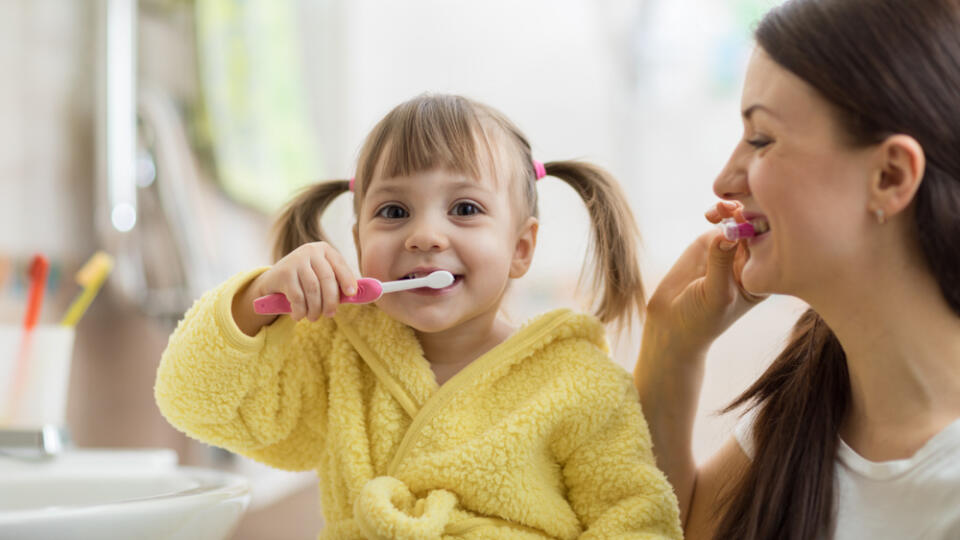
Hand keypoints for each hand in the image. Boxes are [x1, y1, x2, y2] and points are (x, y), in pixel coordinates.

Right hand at [244, 242, 357, 322]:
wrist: (272, 280)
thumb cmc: (305, 281)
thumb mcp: (321, 277)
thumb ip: (338, 284)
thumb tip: (360, 295)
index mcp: (324, 250)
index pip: (339, 264)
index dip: (347, 280)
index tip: (352, 294)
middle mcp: (310, 251)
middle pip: (327, 278)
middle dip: (331, 300)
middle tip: (330, 314)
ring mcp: (295, 260)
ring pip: (313, 289)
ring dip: (315, 308)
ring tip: (314, 317)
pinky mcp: (283, 273)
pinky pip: (297, 296)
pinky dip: (300, 310)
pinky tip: (299, 316)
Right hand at [644, 201, 766, 357]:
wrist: (673, 323)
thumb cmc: (702, 319)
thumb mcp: (716, 294)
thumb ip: (721, 264)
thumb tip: (728, 232)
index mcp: (761, 277)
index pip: (770, 248)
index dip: (765, 230)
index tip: (751, 222)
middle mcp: (750, 261)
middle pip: (758, 229)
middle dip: (749, 214)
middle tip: (736, 209)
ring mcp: (731, 249)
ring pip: (739, 221)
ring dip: (733, 209)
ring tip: (722, 208)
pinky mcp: (710, 242)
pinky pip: (720, 220)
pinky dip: (718, 212)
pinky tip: (711, 213)